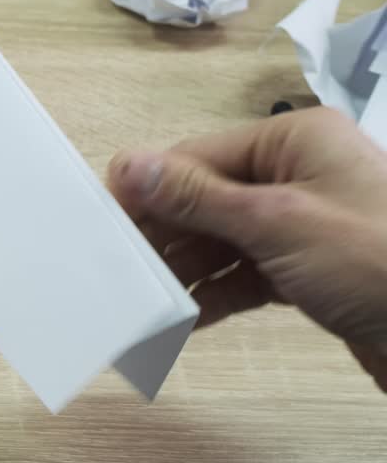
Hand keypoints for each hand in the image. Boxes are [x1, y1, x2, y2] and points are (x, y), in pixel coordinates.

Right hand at [108, 107, 386, 390]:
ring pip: (223, 240)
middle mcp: (299, 174)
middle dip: (163, 235)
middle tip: (114, 271)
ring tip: (140, 302)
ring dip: (184, 270)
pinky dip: (215, 295)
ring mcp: (307, 224)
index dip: (147, 190)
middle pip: (206, 199)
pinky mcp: (313, 271)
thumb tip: (128, 164)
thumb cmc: (378, 263)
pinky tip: (182, 320)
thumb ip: (197, 196)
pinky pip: (247, 275)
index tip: (102, 226)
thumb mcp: (278, 223)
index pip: (198, 157)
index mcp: (295, 142)